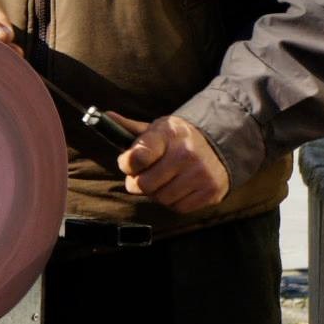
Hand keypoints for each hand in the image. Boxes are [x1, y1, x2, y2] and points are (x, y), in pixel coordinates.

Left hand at [114, 114, 230, 212]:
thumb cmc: (176, 139)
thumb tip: (106, 116)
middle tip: (142, 177)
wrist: (217, 145)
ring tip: (161, 181)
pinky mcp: (211, 191)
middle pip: (145, 184)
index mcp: (168, 134)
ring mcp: (201, 173)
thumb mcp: (156, 129)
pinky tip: (177, 188)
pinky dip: (173, 202)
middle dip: (137, 183)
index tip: (127, 164)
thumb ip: (130, 128)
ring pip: (161, 198)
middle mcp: (186, 153)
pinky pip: (179, 207)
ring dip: (156, 193)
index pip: (138, 157)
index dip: (126, 164)